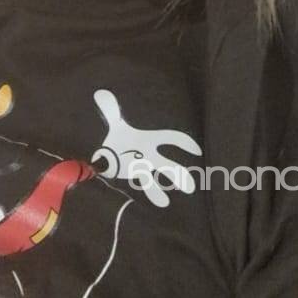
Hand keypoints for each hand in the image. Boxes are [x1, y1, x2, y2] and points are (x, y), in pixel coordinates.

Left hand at [90, 88, 203, 208]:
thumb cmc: (120, 139)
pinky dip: (151, 194)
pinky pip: (143, 185)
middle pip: (167, 165)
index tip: (197, 151)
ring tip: (166, 202)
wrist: (110, 152)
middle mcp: (150, 156)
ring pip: (154, 180)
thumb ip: (111, 111)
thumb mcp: (117, 125)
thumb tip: (101, 93)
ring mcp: (143, 167)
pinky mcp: (134, 176)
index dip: (184, 143)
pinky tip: (161, 203)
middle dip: (178, 174)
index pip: (170, 139)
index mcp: (150, 141)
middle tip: (190, 186)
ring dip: (159, 190)